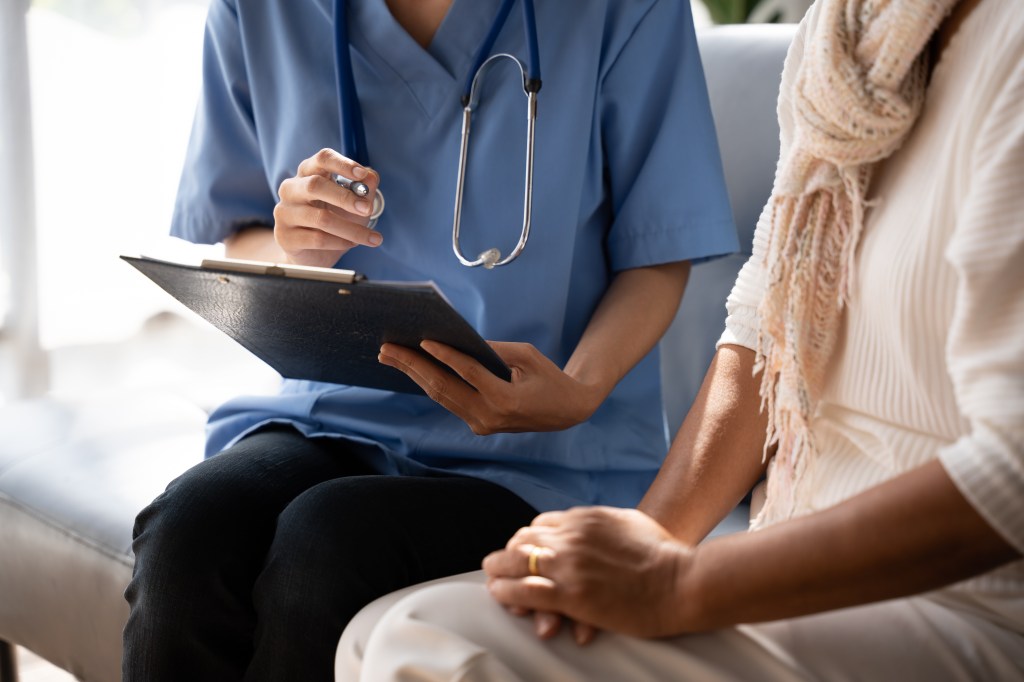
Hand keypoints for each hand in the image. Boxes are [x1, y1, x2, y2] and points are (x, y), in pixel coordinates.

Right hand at [274, 148, 381, 267]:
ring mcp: (284, 212)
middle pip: (315, 185)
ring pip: (321, 218)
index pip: (322, 159)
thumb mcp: (355, 203)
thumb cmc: (336, 220)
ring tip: (370, 237)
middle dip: (345, 198)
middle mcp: (291, 189)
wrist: (315, 254)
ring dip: (351, 229)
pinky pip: (317, 239)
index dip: (343, 165)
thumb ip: (364, 188)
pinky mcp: (285, 236)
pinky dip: (340, 242)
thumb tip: (370, 177)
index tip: (362, 175)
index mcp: (308, 173)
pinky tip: (351, 244)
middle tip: (367, 209)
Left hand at [377, 340, 604, 433]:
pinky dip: (430, 383)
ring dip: (414, 375)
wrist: (565, 411)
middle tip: (387, 348)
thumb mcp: (527, 356)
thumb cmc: (548, 377)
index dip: (445, 356)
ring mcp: (481, 424)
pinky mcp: (478, 425)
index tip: (423, 340)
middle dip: (413, 366)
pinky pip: (450, 401)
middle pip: (444, 388)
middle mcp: (489, 417)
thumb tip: (458, 341)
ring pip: (441, 397)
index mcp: (506, 400)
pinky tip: (412, 369)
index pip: (468, 374)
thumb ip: (493, 350)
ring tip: (390, 357)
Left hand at [482, 507, 693, 637]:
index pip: (542, 524)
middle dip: (510, 553)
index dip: (529, 539)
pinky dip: (506, 591)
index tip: (525, 551)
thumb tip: (595, 523)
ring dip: (499, 571)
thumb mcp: (630, 523)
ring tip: (492, 579)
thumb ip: (605, 522)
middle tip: (501, 565)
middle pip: (524, 539)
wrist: (682, 581)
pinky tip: (500, 594)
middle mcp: (572, 536)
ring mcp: (569, 564)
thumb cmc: (666, 556)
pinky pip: (524, 590)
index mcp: (586, 518)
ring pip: (516, 562)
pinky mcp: (570, 593)